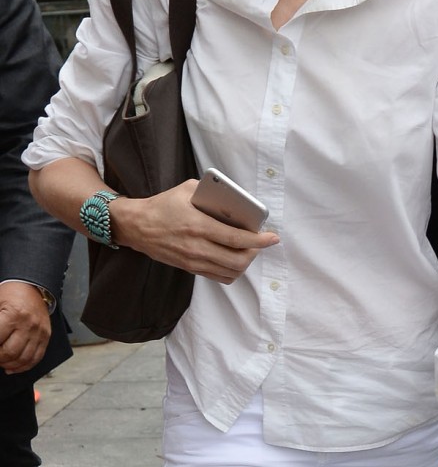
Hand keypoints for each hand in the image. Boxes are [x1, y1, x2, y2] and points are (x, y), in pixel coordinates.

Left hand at [0, 282, 51, 373]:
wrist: (32, 286)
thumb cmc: (10, 294)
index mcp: (13, 315)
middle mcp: (29, 325)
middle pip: (9, 353)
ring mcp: (39, 331)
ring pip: (23, 359)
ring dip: (8, 364)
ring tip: (1, 361)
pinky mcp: (46, 336)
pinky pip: (36, 358)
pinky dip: (23, 367)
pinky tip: (12, 367)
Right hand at [111, 180, 279, 283]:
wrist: (136, 226)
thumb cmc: (163, 204)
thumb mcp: (188, 189)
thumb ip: (213, 192)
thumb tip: (236, 200)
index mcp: (198, 225)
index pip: (236, 239)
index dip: (259, 240)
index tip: (272, 237)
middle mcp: (197, 247)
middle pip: (237, 260)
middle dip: (255, 253)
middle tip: (261, 242)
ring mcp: (192, 261)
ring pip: (229, 271)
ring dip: (245, 263)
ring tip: (249, 250)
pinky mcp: (189, 268)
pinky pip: (218, 277)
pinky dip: (232, 271)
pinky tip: (235, 259)